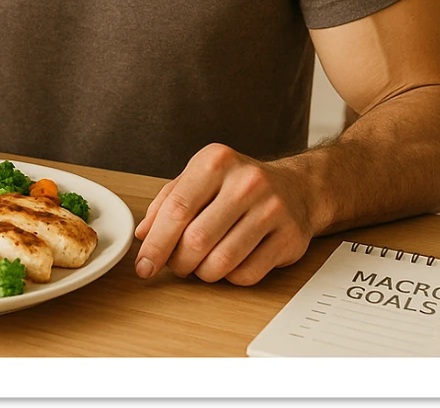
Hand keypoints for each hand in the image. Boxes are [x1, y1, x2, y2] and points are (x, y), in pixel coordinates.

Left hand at [133, 143, 312, 285]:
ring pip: (221, 262)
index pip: (177, 209)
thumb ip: (167, 201)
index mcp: (216, 161)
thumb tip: (143, 235)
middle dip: (178, 262)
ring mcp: (271, 209)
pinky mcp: (289, 237)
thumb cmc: (238, 184)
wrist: (296, 187)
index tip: (144, 265)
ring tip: (201, 264)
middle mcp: (245, 182)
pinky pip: (247, 274)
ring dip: (203, 273)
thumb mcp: (200, 178)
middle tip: (176, 265)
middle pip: (196, 240)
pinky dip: (230, 277)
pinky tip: (230, 263)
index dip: (156, 244)